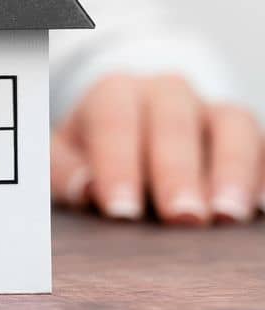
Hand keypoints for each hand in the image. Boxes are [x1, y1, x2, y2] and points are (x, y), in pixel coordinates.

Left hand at [52, 73, 261, 224]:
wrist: (128, 131)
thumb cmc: (91, 153)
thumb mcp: (65, 157)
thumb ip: (65, 172)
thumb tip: (85, 190)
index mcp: (115, 93)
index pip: (115, 123)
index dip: (118, 167)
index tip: (121, 212)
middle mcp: (167, 92)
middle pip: (175, 124)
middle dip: (178, 173)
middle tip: (182, 217)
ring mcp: (212, 109)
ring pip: (232, 127)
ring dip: (232, 171)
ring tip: (228, 215)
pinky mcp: (246, 133)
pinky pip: (263, 146)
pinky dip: (263, 175)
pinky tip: (260, 210)